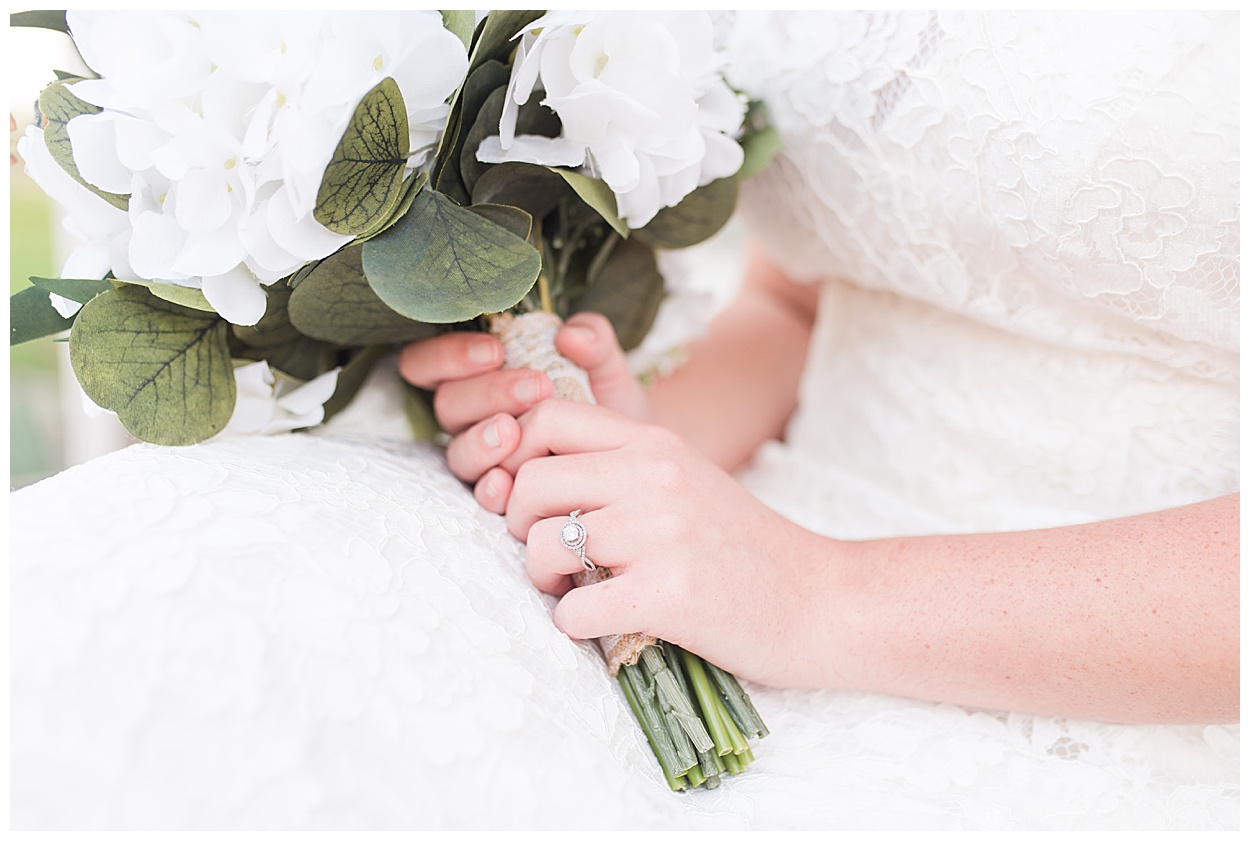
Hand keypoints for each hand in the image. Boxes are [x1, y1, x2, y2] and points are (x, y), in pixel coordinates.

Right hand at [398, 312, 648, 513]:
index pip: (431, 362)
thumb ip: (592, 341)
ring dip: (482, 440)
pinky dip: (490, 488)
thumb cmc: (607, 403)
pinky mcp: (502, 495)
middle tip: (535, 389)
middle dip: (487, 394)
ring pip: (457, 450)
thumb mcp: (606, 367)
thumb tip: (569, 334)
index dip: (449, 355)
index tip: (494, 351)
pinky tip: (507, 483)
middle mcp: (472, 418)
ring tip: (514, 431)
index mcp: (479, 377)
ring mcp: (483, 459)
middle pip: (447, 404)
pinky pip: (480, 493)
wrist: (634, 455)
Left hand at [499, 398, 829, 686]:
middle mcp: (656, 476)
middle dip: (520, 525)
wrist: (823, 601)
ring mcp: (662, 534)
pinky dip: (574, 625)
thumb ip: (620, 467)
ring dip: (543, 578)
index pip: (547, 418)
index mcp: (656, 443)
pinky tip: (602, 624)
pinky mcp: (668, 595)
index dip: (517, 458)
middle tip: (550, 554)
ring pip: (542, 544)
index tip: (533, 499)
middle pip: (531, 483)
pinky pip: (572, 611)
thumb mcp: (686, 481)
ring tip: (574, 589)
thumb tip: (525, 477)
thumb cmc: (743, 548)